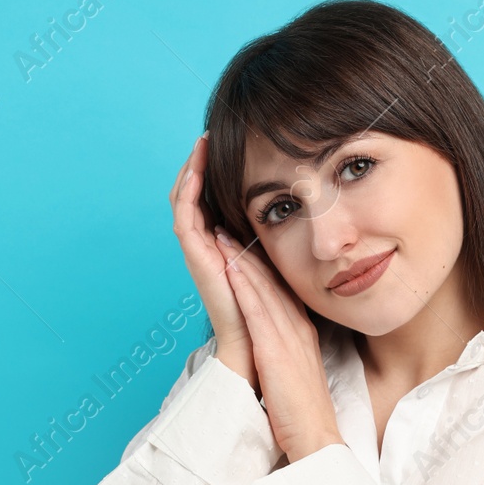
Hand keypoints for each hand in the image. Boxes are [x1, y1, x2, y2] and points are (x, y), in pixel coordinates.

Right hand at [169, 133, 255, 388]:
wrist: (261, 349)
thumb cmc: (274, 316)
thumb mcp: (280, 267)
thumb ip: (278, 242)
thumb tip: (301, 213)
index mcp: (223, 247)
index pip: (210, 201)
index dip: (211, 173)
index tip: (224, 144)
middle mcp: (206, 248)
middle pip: (192, 196)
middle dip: (198, 164)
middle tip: (206, 135)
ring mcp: (198, 254)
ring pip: (183, 202)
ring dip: (189, 171)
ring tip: (200, 144)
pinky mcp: (196, 261)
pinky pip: (184, 219)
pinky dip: (187, 193)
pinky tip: (196, 171)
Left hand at [218, 233, 344, 463]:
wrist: (314, 435)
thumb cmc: (302, 412)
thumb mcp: (296, 372)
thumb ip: (287, 352)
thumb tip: (275, 346)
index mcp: (303, 333)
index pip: (281, 291)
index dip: (263, 266)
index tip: (246, 246)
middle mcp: (297, 328)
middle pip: (272, 282)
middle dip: (250, 254)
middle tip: (229, 228)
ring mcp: (287, 336)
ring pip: (263, 289)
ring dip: (241, 260)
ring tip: (222, 235)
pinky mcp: (275, 349)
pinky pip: (257, 310)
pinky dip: (244, 285)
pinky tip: (230, 267)